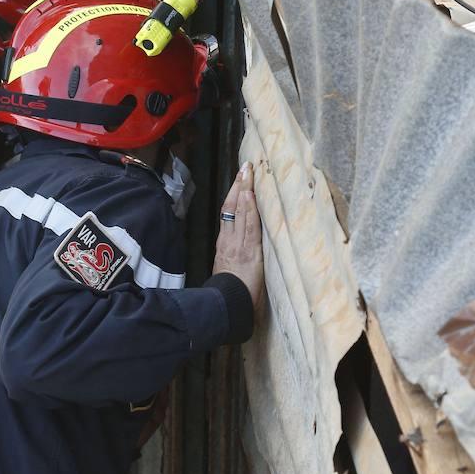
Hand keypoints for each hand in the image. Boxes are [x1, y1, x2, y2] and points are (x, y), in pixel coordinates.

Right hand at [213, 162, 263, 308]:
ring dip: (245, 190)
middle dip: (238, 185)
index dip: (233, 196)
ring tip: (249, 172)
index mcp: (224, 245)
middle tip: (245, 167)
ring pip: (240, 212)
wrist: (227, 306)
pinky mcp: (249, 251)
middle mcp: (229, 240)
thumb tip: (237, 254)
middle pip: (232, 207)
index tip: (239, 181)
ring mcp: (238, 244)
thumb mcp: (228, 272)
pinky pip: (249, 226)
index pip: (228, 214)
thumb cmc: (230, 293)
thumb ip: (232, 259)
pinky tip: (250, 194)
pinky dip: (249, 209)